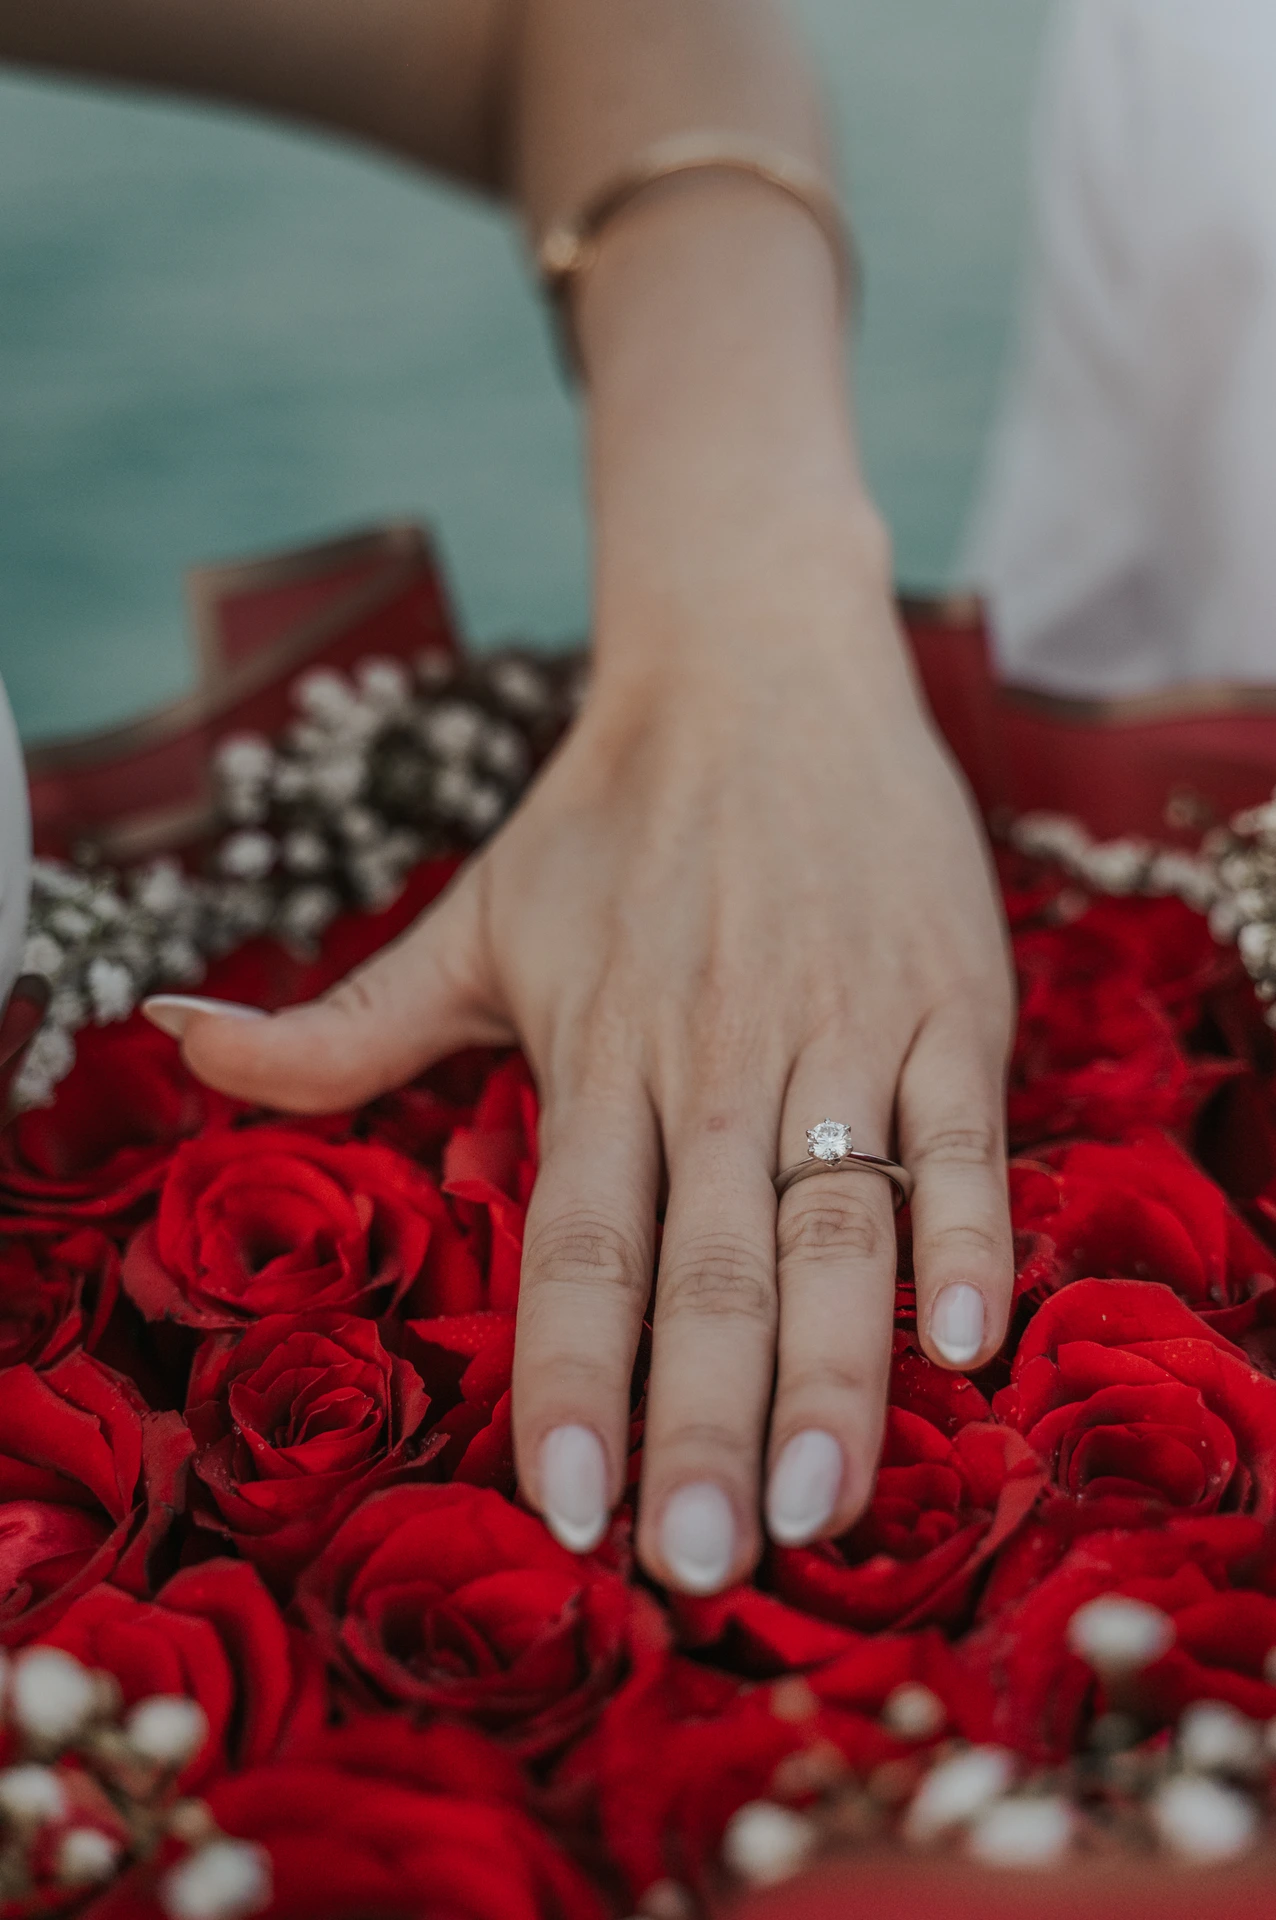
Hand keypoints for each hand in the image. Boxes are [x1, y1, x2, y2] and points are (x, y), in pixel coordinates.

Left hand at [168, 515, 1015, 1593]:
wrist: (760, 666)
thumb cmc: (610, 815)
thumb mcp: (470, 920)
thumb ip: (342, 1024)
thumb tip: (174, 1043)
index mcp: (600, 1051)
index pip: (576, 1241)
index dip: (568, 1376)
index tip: (569, 1509)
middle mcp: (715, 1056)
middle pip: (705, 1263)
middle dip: (701, 1421)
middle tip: (698, 1565)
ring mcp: (841, 1028)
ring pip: (835, 1219)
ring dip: (831, 1368)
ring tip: (816, 1506)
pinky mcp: (948, 998)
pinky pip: (961, 1131)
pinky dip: (963, 1231)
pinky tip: (963, 1339)